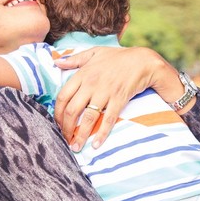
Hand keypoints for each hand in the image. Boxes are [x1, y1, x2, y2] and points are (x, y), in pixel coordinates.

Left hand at [53, 47, 172, 150]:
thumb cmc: (118, 57)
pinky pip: (108, 120)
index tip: (56, 123)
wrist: (142, 60)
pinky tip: (96, 145)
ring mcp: (105, 93)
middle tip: (64, 139)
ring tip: (75, 147)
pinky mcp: (119, 100)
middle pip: (72, 110)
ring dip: (80, 135)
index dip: (57, 113)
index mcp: (82, 74)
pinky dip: (102, 134)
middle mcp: (91, 85)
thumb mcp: (94, 53)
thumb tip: (56, 62)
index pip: (63, 97)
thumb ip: (74, 59)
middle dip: (66, 128)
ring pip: (88, 118)